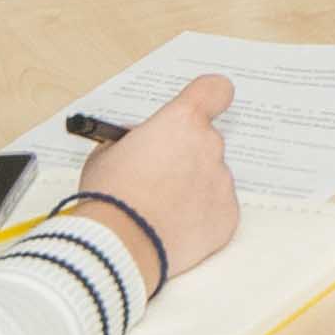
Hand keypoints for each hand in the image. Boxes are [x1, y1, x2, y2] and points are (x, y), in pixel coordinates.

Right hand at [75, 76, 240, 277]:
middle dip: (185, 155)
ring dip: (192, 188)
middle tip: (157, 178)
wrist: (118, 243)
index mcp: (182, 121)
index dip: (209, 97)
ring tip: (160, 210)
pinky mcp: (228, 216)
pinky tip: (174, 228)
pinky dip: (200, 217)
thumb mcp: (107, 152)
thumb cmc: (109, 195)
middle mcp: (209, 146)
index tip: (204, 105)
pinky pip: (216, 209)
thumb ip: (133, 139)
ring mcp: (222, 182)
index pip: (214, 90)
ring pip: (211, 178)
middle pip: (206, 142)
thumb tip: (141, 142)